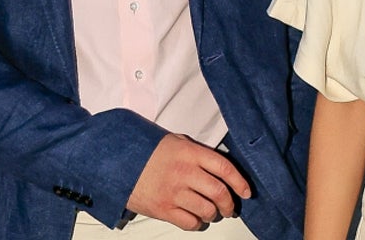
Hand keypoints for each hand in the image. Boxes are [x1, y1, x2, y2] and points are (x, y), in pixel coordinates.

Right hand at [127, 133, 251, 229]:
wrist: (119, 162)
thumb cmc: (147, 151)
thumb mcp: (176, 142)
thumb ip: (198, 152)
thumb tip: (219, 166)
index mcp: (190, 153)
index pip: (225, 168)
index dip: (240, 182)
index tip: (245, 191)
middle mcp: (184, 173)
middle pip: (219, 192)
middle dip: (229, 204)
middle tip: (229, 207)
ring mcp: (174, 192)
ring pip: (207, 210)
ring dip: (213, 214)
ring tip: (211, 212)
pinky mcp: (163, 209)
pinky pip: (189, 223)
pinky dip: (197, 223)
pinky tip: (196, 218)